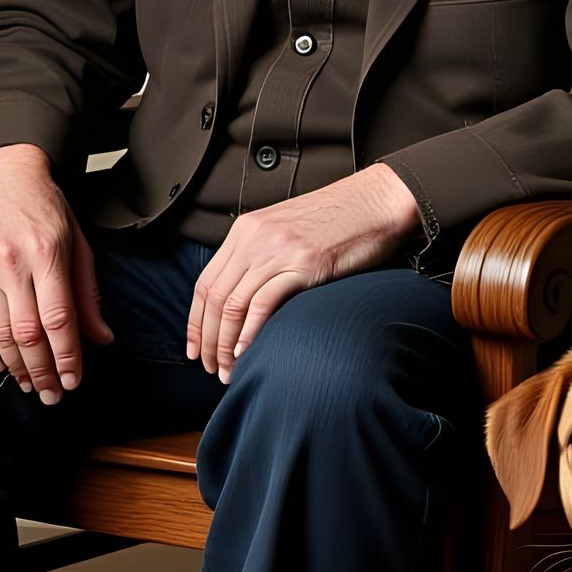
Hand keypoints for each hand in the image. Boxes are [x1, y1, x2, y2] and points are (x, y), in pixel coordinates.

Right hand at [0, 144, 114, 402]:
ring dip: (15, 367)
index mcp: (48, 253)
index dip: (67, 356)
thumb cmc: (47, 210)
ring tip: (29, 386)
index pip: (59, 318)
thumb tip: (101, 338)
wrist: (3, 176)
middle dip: (42, 371)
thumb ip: (87, 294)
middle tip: (51, 395)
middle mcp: (13, 263)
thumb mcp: (78, 244)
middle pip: (28, 333)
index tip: (73, 382)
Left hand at [186, 163, 423, 381]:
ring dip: (226, 344)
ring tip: (229, 369)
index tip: (196, 349)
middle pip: (214, 298)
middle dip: (208, 340)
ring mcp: (278, 250)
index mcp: (245, 230)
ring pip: (234, 304)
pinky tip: (247, 351)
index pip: (204, 282)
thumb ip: (261, 257)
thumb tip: (244, 301)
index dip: (195, 322)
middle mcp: (255, 238)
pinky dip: (250, 332)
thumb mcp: (286, 232)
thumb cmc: (339, 221)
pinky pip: (264, 302)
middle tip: (212, 368)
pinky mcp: (304, 264)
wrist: (376, 202)